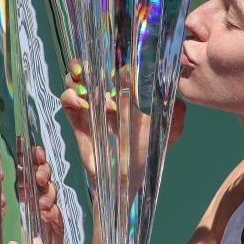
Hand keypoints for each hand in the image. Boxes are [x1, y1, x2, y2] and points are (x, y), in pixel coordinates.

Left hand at [27, 145, 64, 243]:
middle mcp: (30, 195)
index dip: (27, 154)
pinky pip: (57, 216)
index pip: (24, 164)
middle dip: (42, 169)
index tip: (26, 147)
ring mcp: (41, 210)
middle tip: (37, 176)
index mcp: (14, 186)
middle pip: (42, 173)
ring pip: (51, 192)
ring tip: (40, 202)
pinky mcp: (50, 228)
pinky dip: (53, 212)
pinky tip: (46, 213)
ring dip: (48, 192)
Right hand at [59, 60, 186, 182]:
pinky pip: (66, 101)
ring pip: (75, 80)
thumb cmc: (147, 154)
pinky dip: (69, 96)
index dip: (116, 64)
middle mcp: (107, 96)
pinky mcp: (78, 121)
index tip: (120, 70)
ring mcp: (91, 108)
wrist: (125, 180)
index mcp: (127, 94)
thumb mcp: (169, 132)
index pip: (118, 68)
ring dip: (74, 76)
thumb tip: (175, 96)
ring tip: (80, 81)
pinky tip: (81, 103)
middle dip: (86, 63)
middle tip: (87, 67)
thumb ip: (176, 113)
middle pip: (91, 68)